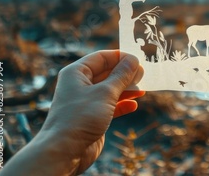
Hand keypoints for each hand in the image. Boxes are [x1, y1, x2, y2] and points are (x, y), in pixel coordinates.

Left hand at [0, 50, 144, 174]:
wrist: (64, 151)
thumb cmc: (80, 118)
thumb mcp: (105, 92)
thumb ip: (122, 75)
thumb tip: (133, 60)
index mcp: (77, 73)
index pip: (102, 57)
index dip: (120, 57)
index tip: (138, 59)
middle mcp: (80, 84)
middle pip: (107, 73)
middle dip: (125, 74)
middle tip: (144, 75)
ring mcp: (86, 101)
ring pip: (110, 89)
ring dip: (126, 89)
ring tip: (142, 90)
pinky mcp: (92, 116)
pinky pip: (110, 105)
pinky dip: (122, 104)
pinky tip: (134, 105)